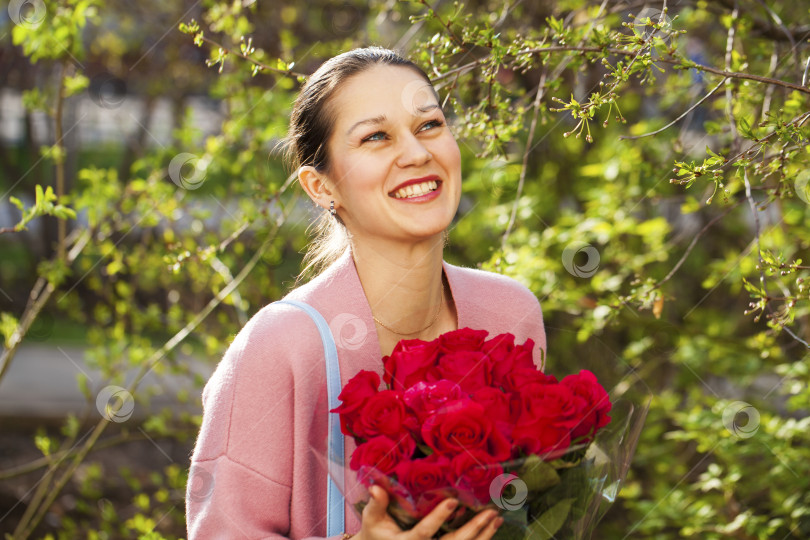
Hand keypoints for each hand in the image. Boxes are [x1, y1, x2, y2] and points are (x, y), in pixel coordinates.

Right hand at [354, 485, 502, 539]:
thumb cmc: (376, 534)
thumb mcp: (372, 520)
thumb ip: (376, 504)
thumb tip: (376, 486)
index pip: (424, 532)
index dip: (438, 517)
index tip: (453, 501)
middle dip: (474, 528)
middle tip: (490, 512)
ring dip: (483, 535)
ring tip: (496, 518)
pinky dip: (479, 539)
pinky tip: (492, 529)